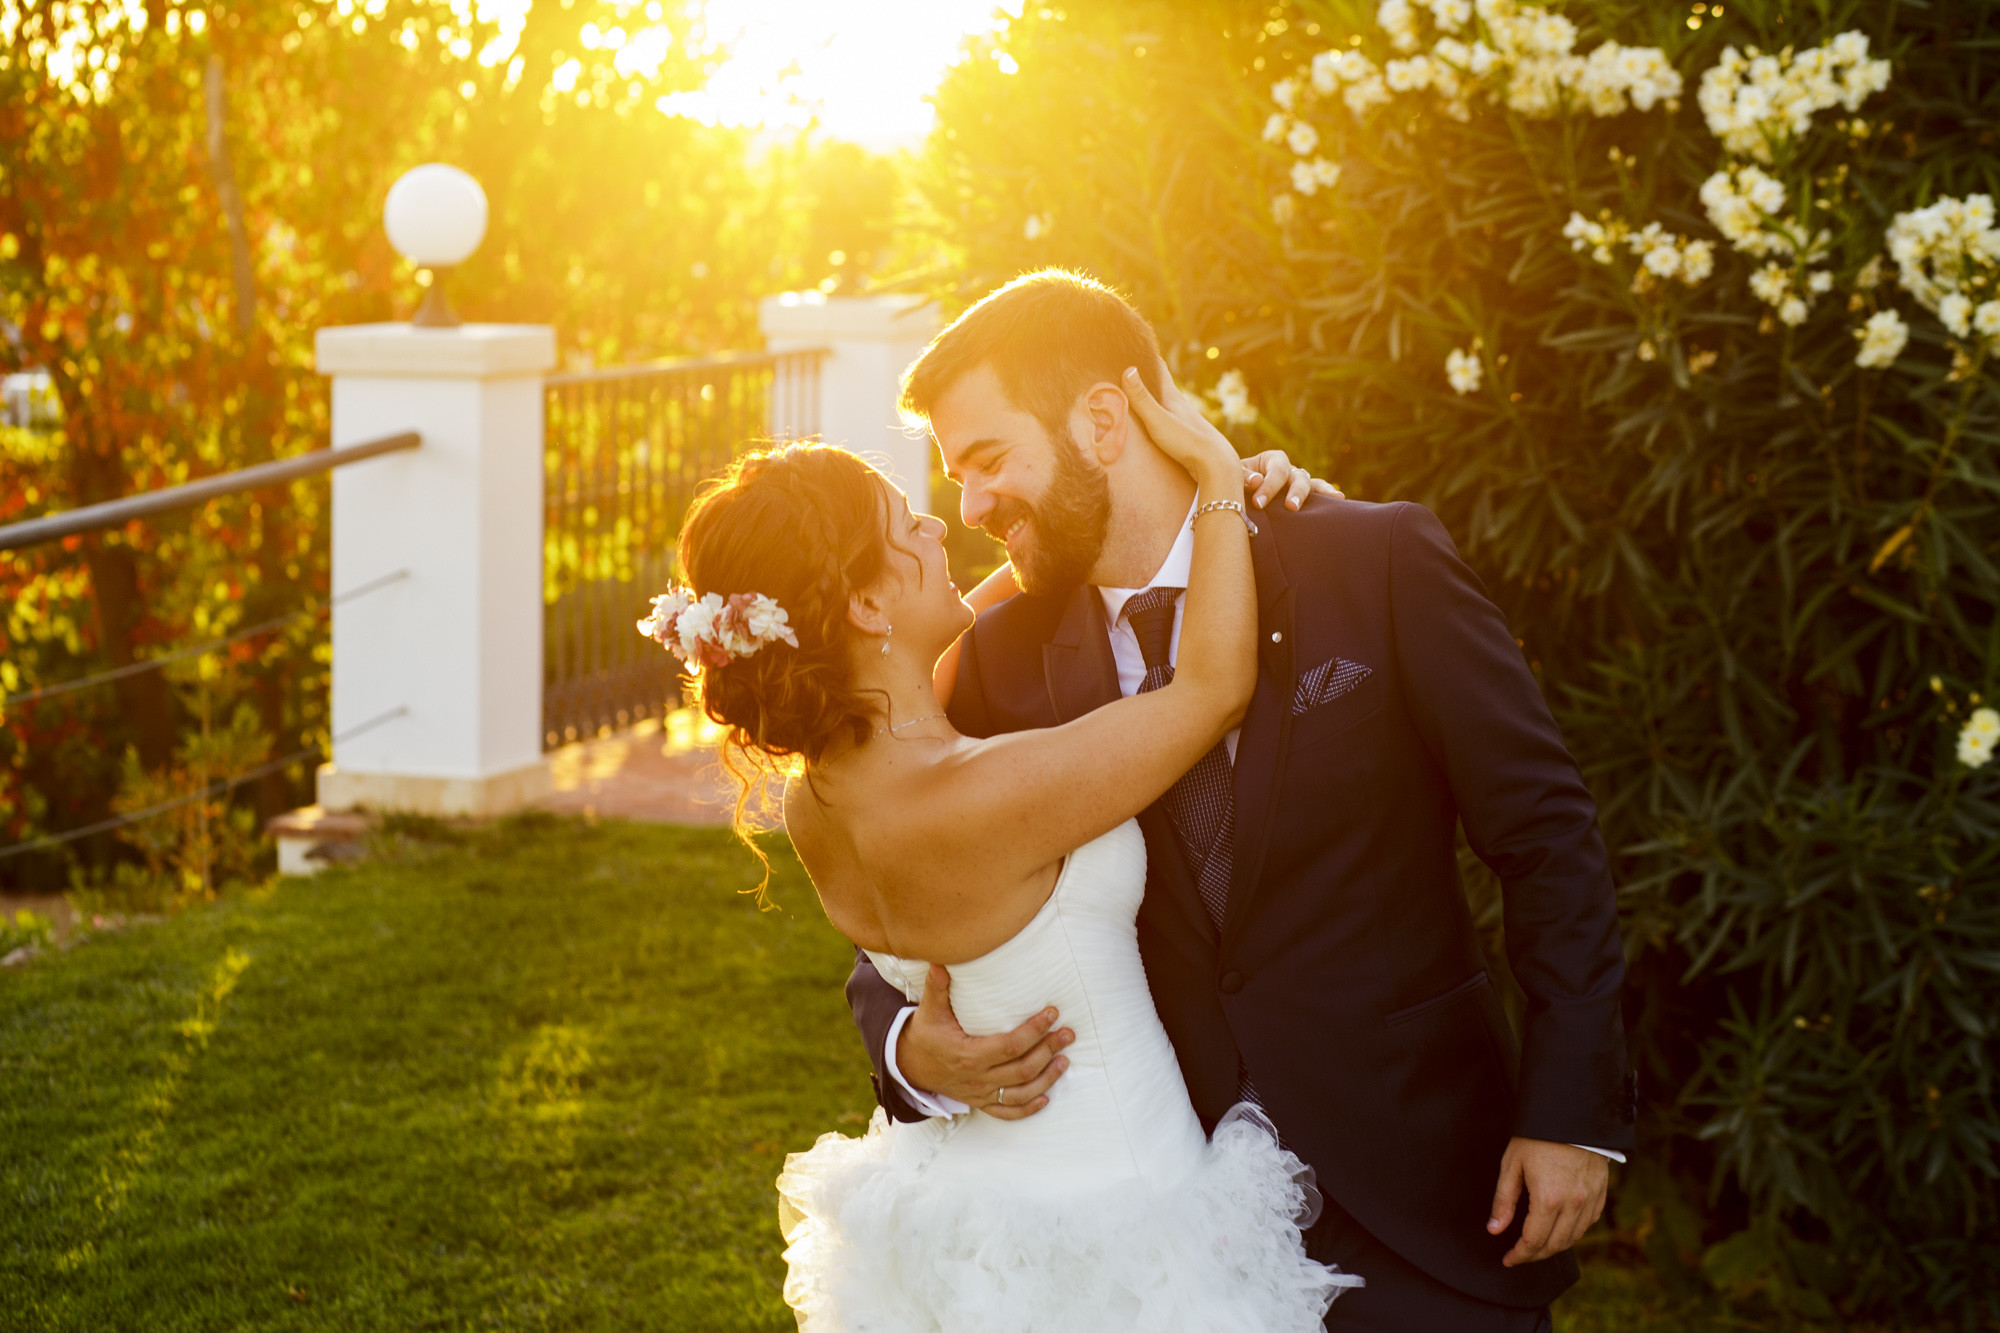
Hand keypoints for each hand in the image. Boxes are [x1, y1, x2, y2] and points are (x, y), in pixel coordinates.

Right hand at [897, 964, 1073, 1119]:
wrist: (910, 1066)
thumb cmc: (926, 1035)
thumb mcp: (929, 1011)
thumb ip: (937, 987)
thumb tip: (941, 960)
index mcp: (968, 1055)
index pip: (1010, 1045)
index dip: (1034, 1031)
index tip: (1052, 1013)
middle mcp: (977, 1078)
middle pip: (1022, 1069)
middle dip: (1049, 1051)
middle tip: (1068, 1033)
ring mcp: (980, 1094)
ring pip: (1020, 1093)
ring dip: (1046, 1079)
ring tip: (1065, 1060)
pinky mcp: (981, 1103)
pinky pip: (1007, 1112)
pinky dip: (1028, 1108)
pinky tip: (1046, 1098)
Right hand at [1122, 364, 1239, 487]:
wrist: (1215, 464)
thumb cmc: (1187, 441)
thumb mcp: (1158, 419)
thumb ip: (1142, 398)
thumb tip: (1128, 369)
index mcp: (1172, 396)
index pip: (1158, 368)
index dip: (1146, 356)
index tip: (1134, 345)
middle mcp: (1179, 404)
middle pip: (1161, 384)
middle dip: (1146, 374)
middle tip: (1129, 366)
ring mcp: (1184, 419)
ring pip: (1165, 402)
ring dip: (1151, 395)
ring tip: (1137, 392)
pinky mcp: (1185, 434)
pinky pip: (1167, 418)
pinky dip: (1156, 413)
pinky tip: (1153, 421)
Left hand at [1242, 450, 1342, 512]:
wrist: (1233, 495)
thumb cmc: (1232, 482)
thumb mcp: (1233, 476)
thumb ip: (1242, 476)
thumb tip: (1257, 481)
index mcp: (1271, 460)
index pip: (1276, 470)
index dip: (1269, 486)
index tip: (1258, 503)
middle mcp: (1287, 470)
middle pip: (1297, 476)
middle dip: (1295, 492)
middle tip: (1290, 507)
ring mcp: (1295, 483)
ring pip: (1310, 483)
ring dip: (1320, 491)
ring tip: (1335, 497)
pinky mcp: (1300, 496)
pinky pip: (1316, 494)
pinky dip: (1327, 495)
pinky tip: (1340, 499)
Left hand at [1487, 1138, 1609, 1266]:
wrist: (1571, 1115)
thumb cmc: (1538, 1137)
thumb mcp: (1512, 1165)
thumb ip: (1504, 1201)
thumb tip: (1495, 1229)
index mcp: (1548, 1199)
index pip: (1533, 1241)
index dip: (1519, 1255)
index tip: (1508, 1259)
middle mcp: (1572, 1204)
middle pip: (1554, 1245)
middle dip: (1535, 1256)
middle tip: (1520, 1256)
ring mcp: (1590, 1200)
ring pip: (1573, 1238)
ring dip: (1554, 1247)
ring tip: (1537, 1246)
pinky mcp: (1600, 1193)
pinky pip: (1588, 1223)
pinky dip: (1573, 1232)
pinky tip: (1560, 1229)